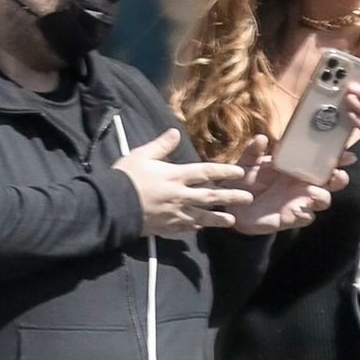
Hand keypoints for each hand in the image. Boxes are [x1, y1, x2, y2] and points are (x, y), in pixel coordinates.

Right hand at [113, 127, 251, 235]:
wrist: (110, 207)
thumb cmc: (125, 177)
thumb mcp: (141, 155)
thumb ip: (161, 145)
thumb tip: (176, 131)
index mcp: (174, 176)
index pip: (205, 172)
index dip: (224, 172)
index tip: (239, 173)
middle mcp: (179, 196)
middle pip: (210, 196)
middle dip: (230, 197)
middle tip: (248, 198)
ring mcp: (174, 214)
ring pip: (201, 216)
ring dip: (218, 219)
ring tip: (232, 221)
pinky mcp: (165, 227)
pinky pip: (185, 227)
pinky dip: (195, 226)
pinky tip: (202, 227)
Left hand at [230, 134, 350, 234]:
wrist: (232, 206)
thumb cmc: (244, 181)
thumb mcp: (247, 162)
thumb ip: (253, 151)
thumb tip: (260, 138)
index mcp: (297, 167)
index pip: (322, 161)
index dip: (336, 157)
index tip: (345, 152)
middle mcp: (303, 185)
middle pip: (331, 182)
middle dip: (339, 177)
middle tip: (337, 172)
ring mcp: (299, 201)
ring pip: (324, 200)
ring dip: (323, 195)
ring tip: (314, 192)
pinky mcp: (291, 218)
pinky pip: (306, 217)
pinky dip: (305, 213)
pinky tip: (298, 209)